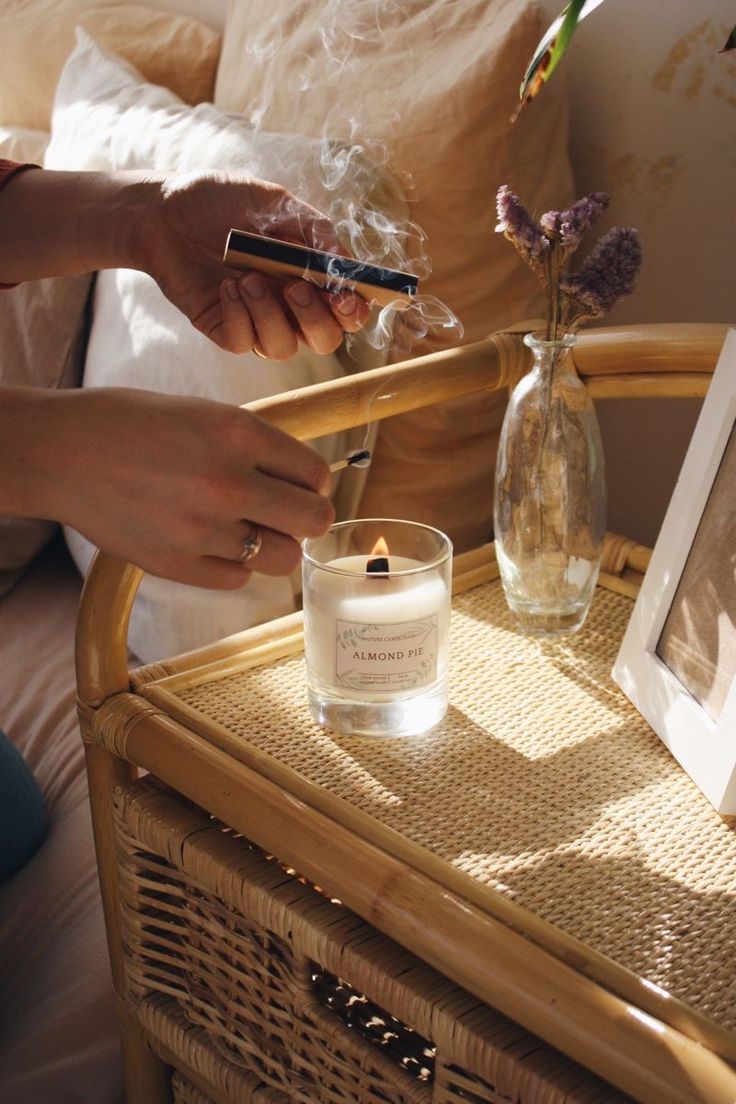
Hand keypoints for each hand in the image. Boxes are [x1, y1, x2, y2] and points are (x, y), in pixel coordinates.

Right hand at [20, 387, 334, 587]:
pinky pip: (238, 578)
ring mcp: (203, 529)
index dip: (312, 482)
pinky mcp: (178, 565)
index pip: (316, 474)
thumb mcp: (203, 412)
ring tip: (245, 529)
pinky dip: (231, 563)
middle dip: (307, 517)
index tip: (298, 485)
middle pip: (314, 520)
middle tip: (286, 514)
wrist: (61, 453)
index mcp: (239, 433)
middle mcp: (229, 482)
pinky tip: (208, 541)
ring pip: (282, 557)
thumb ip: (254, 444)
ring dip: (272, 545)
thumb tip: (302, 477)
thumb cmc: (130, 425)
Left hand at [133, 171, 369, 358]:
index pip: (347, 309)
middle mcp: (289, 304)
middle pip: (325, 340)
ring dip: (270, 315)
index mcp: (310, 275)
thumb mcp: (272, 202)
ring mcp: (257, 319)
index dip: (353, 310)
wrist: (162, 209)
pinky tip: (226, 287)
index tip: (344, 295)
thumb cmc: (220, 201)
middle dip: (316, 319)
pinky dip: (239, 316)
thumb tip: (343, 262)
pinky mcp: (224, 328)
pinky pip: (243, 343)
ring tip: (246, 278)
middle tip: (295, 288)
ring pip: (283, 348)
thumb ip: (313, 230)